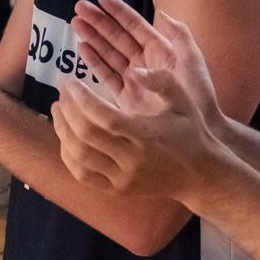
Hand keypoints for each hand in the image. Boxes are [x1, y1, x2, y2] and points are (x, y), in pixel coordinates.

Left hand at [50, 12, 233, 202]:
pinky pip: (82, 174)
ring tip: (58, 109)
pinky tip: (65, 135)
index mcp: (146, 135)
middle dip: (67, 110)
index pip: (103, 116)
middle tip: (62, 92)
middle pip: (85, 135)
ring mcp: (122, 178)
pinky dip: (67, 154)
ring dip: (62, 130)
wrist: (201, 176)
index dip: (80, 98)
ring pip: (78, 156)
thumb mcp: (183, 100)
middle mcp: (132, 159)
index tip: (70, 82)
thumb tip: (135, 69)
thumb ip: (161, 80)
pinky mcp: (117, 190)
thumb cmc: (191, 132)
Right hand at [70, 0, 210, 115]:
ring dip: (92, 37)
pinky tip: (82, 48)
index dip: (119, 11)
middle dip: (98, 21)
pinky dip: (94, 62)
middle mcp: (144, 62)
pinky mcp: (125, 97)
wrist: (200, 130)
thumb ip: (179, 36)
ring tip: (76, 22)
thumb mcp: (192, 61)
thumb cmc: (199, 96)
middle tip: (79, 7)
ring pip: (108, 53)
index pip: (135, 26)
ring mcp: (133, 79)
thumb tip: (161, 12)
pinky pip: (106, 76)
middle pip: (117, 37)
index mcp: (160, 50)